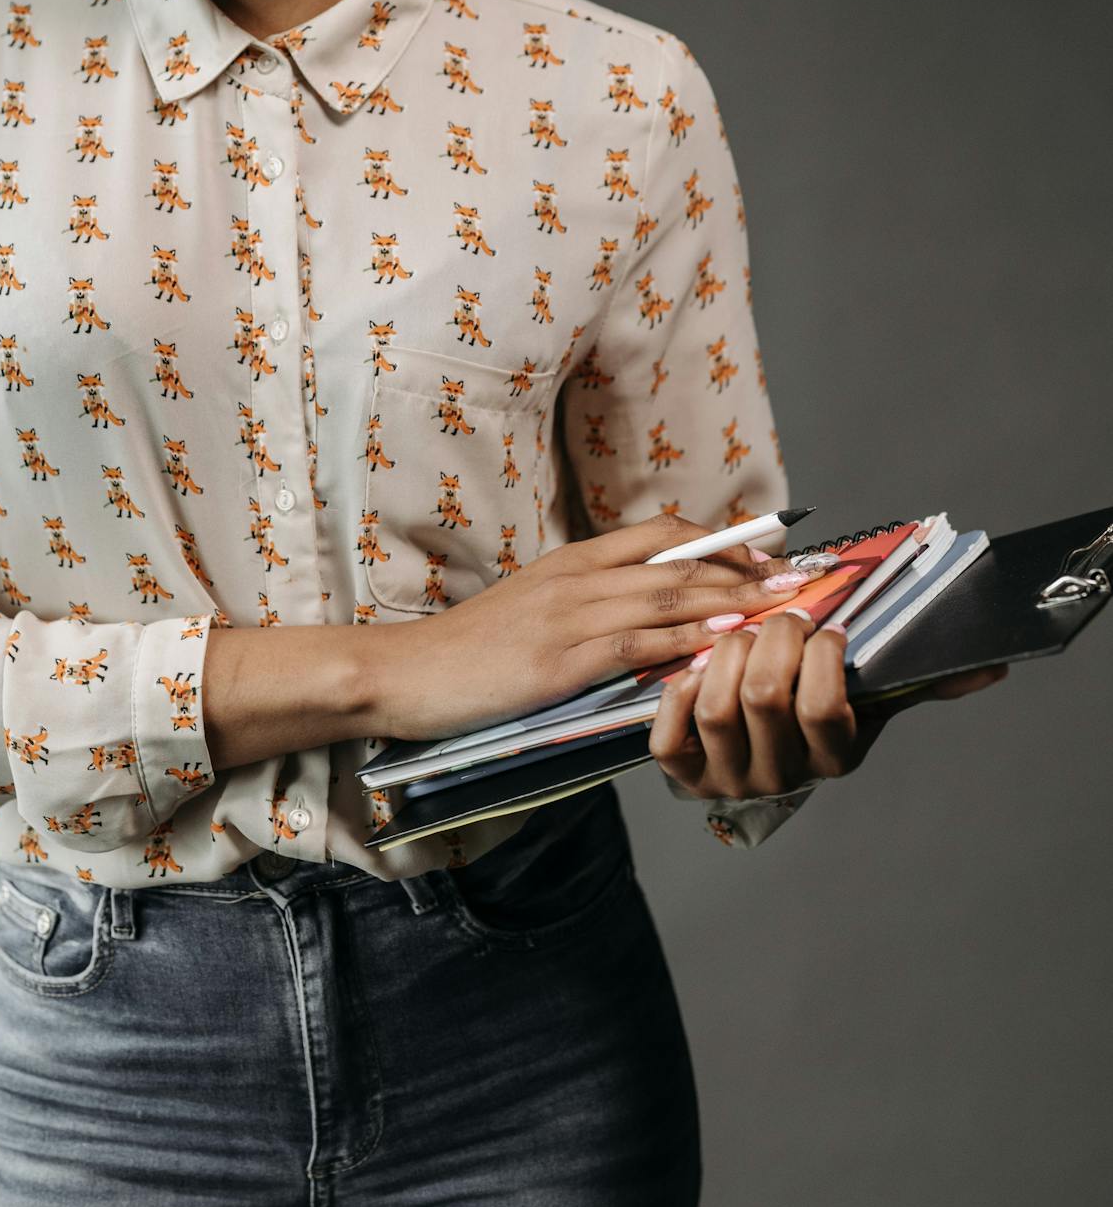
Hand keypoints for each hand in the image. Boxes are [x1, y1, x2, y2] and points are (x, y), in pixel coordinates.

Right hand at [376, 511, 802, 744]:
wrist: (408, 673)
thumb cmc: (471, 650)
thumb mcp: (534, 610)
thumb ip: (588, 604)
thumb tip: (647, 613)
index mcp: (573, 562)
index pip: (661, 534)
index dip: (719, 540)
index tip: (766, 553)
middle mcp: (578, 578)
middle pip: (677, 560)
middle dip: (745, 569)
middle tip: (798, 578)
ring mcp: (570, 616)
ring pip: (667, 596)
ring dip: (731, 600)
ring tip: (781, 606)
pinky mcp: (561, 660)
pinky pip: (636, 643)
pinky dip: (684, 639)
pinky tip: (720, 643)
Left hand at [648, 612, 1009, 800]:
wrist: (756, 753)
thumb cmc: (817, 711)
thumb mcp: (869, 698)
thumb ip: (920, 678)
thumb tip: (989, 666)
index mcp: (833, 758)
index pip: (824, 709)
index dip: (821, 658)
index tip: (828, 629)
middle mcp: (780, 776)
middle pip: (765, 696)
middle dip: (772, 639)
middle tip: (780, 617)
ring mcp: (728, 777)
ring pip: (718, 706)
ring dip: (726, 654)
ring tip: (740, 634)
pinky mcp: (682, 771)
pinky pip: (671, 731)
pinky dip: (681, 691)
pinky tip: (698, 668)